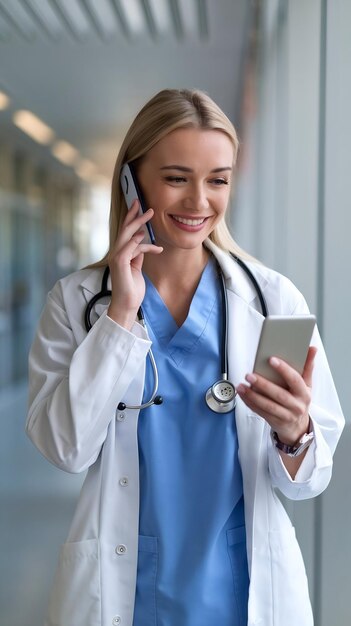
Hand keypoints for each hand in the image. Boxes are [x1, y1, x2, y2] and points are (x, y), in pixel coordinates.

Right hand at [107, 201, 162, 328]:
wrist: (127, 305)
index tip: (138, 206)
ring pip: (127, 236)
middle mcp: (116, 254)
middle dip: (134, 215)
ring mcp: (116, 258)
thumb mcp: (137, 268)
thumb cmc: (132, 289)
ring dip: (139, 224)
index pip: (125, 232)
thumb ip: (138, 255)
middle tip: (143, 203)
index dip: (131, 218)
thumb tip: (144, 243)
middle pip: (125, 230)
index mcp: (120, 254)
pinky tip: (145, 238)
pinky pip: (129, 248)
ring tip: (150, 215)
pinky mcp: (120, 264)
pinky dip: (138, 242)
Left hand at [237, 347, 316, 444]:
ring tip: (241, 386)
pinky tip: (242, 394)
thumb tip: (313, 348)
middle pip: (279, 394)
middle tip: (249, 375)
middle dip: (263, 384)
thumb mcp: (306, 385)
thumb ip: (307, 367)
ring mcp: (286, 415)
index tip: (271, 359)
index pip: (295, 379)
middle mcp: (296, 405)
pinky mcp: (275, 422)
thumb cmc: (300, 400)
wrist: (298, 426)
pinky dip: (249, 403)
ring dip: (252, 395)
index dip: (284, 369)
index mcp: (304, 393)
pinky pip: (260, 412)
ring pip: (268, 406)